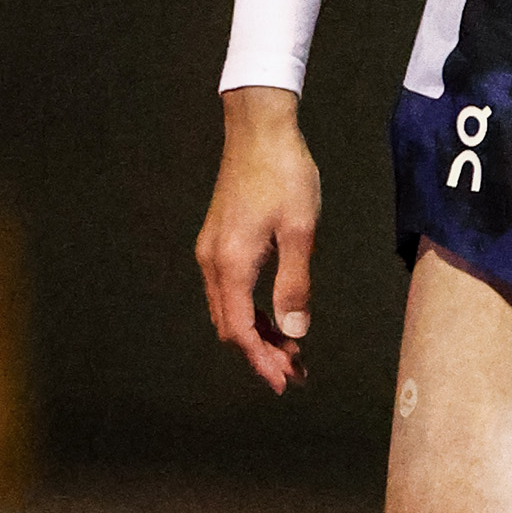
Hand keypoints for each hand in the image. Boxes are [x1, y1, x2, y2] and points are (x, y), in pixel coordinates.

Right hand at [198, 90, 320, 396]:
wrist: (259, 130)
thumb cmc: (285, 175)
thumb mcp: (299, 231)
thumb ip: (295, 284)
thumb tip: (295, 331)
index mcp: (231, 263)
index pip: (241, 330)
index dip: (262, 361)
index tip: (285, 382)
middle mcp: (213, 262)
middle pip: (231, 326)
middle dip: (261, 354)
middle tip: (296, 372)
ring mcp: (212, 251)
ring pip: (230, 310)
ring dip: (258, 335)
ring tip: (292, 352)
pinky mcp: (219, 241)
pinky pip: (231, 291)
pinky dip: (252, 311)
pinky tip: (277, 318)